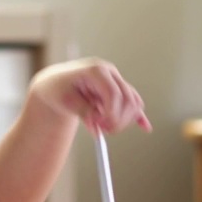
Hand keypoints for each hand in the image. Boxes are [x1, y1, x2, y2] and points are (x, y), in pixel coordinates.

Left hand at [31, 58, 151, 133]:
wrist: (56, 83)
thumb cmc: (58, 89)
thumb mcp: (66, 101)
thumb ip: (84, 112)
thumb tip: (98, 127)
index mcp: (96, 70)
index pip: (114, 93)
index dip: (110, 113)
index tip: (99, 126)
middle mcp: (110, 73)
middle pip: (128, 98)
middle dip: (118, 119)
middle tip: (103, 130)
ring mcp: (116, 81)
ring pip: (133, 102)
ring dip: (123, 120)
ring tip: (104, 128)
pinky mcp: (118, 91)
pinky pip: (133, 103)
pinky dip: (138, 116)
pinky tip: (145, 127)